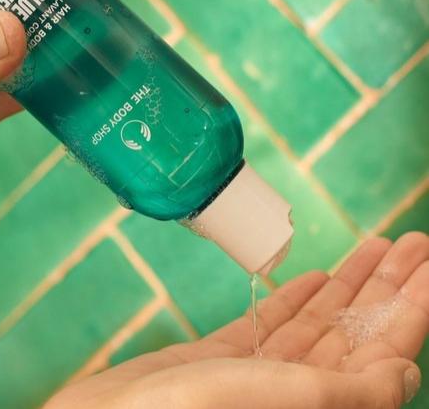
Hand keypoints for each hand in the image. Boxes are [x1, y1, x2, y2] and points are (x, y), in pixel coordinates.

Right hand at [45, 232, 427, 408]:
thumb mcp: (281, 397)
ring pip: (320, 320)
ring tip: (374, 246)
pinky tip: (317, 276)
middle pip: (357, 327)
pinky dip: (297, 299)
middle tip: (412, 241)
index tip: (427, 262)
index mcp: (319, 402)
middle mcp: (297, 389)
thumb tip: (408, 373)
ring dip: (348, 283)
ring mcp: (261, 371)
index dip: (411, 303)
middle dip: (386, 283)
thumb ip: (350, 391)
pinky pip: (274, 324)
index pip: (383, 346)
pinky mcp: (226, 358)